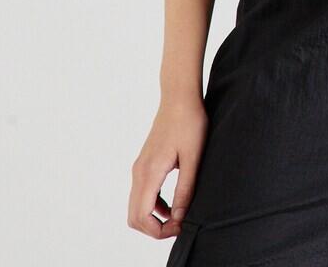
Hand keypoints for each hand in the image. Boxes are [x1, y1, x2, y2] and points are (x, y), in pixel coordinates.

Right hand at [127, 95, 208, 238]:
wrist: (179, 97)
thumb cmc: (189, 123)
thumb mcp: (193, 157)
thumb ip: (185, 188)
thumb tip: (179, 217)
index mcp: (149, 172)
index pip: (141, 216)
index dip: (159, 231)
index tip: (181, 226)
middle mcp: (139, 172)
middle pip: (134, 217)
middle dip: (154, 229)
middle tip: (179, 225)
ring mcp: (140, 167)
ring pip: (137, 207)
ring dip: (154, 218)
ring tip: (179, 216)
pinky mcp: (145, 163)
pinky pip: (142, 194)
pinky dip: (153, 206)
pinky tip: (174, 203)